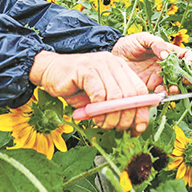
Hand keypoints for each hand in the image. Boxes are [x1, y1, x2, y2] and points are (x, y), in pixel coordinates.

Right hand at [29, 50, 149, 132]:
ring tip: (101, 123)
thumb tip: (134, 127)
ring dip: (109, 116)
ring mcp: (100, 63)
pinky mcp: (86, 68)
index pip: (141, 90)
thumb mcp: (99, 99)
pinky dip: (97, 109)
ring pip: (116, 96)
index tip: (137, 129)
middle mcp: (113, 63)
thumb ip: (116, 108)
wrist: (49, 71)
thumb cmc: (74, 87)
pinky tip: (92, 114)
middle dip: (125, 117)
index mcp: (120, 68)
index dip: (142, 112)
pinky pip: (99, 93)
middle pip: (131, 95)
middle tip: (115, 128)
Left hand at [111, 32, 191, 94]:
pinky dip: (162, 95)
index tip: (189, 63)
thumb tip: (166, 55)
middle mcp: (166, 66)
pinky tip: (159, 93)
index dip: (190, 60)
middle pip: (182, 74)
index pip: (185, 56)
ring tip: (171, 89)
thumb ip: (156, 43)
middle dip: (185, 78)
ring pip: (173, 85)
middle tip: (182, 80)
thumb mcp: (143, 38)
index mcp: (167, 52)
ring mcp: (158, 77)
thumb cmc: (129, 44)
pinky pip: (160, 93)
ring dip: (175, 89)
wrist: (113, 55)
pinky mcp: (149, 87)